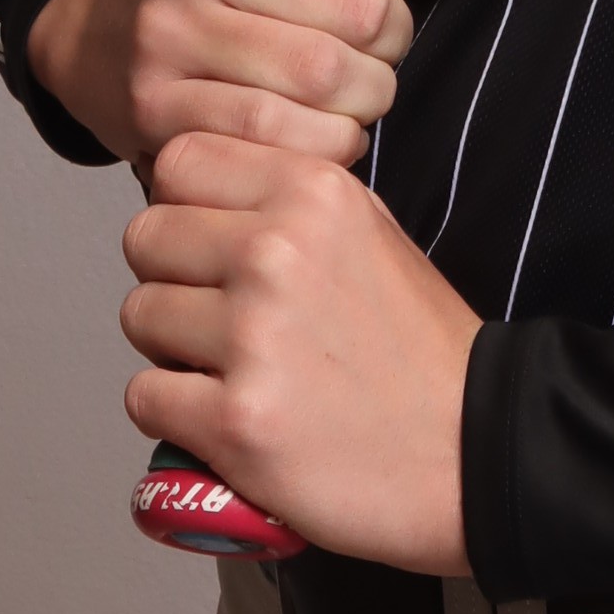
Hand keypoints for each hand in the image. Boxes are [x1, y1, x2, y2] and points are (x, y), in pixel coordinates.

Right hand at [30, 0, 467, 170]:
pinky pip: (280, 137)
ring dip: (367, 96)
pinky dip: (327, 142)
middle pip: (360, 11)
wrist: (104, 22)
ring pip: (325, 78)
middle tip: (377, 48)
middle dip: (393, 40)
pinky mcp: (155, 104)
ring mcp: (164, 29)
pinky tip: (323, 125)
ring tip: (357, 87)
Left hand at [123, 136, 479, 573]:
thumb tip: (199, 196)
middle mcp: (277, 251)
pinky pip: (145, 396)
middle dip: (172, 281)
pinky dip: (177, 416)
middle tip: (222, 320)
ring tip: (235, 372)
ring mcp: (253, 336)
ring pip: (138, 316)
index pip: (178, 161)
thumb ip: (286, 200)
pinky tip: (230, 418)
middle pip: (145, 238)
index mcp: (313, 192)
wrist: (475, 452)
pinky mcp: (236, 419)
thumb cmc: (420, 353)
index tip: (213, 247)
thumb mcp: (370, 231)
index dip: (185, 208)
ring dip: (173, 350)